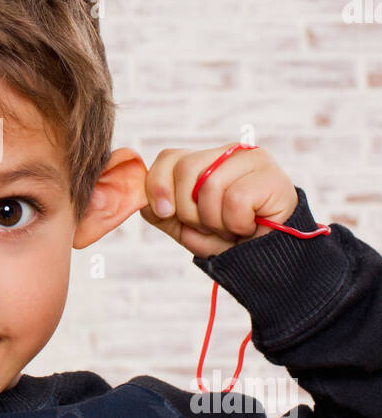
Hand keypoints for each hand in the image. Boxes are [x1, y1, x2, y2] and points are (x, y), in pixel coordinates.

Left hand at [139, 144, 298, 257]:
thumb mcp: (187, 227)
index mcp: (207, 159)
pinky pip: (236, 200)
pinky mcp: (273, 177)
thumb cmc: (229, 242)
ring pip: (211, 186)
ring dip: (216, 221)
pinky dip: (237, 223)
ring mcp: (254, 160)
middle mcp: (231, 152)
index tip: (165, 213)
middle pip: (187, 169)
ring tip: (232, 228)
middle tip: (211, 226)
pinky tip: (251, 227)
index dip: (158, 185)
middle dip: (190, 211)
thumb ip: (162, 210)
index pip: (170, 157)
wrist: (269, 265)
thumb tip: (144, 198)